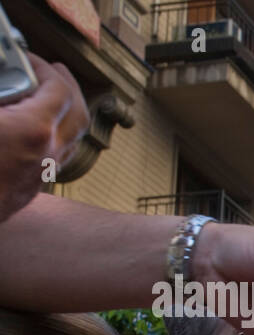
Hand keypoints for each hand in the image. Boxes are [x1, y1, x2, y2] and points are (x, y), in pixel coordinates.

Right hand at [0, 55, 88, 222]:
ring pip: (71, 140)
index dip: (46, 68)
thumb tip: (5, 80)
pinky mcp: (29, 191)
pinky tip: (30, 130)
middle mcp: (47, 154)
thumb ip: (0, 94)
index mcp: (33, 130)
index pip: (59, 89)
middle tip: (53, 71)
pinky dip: (52, 136)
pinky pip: (55, 158)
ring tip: (45, 97)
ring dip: (64, 113)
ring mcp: (41, 175)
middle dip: (69, 87)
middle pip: (78, 114)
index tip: (28, 58)